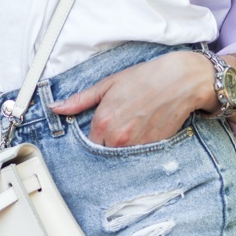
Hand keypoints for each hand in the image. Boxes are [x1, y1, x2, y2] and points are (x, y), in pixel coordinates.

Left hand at [50, 51, 216, 146]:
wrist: (179, 80)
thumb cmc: (144, 79)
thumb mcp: (108, 85)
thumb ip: (80, 100)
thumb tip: (56, 107)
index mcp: (103, 122)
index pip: (89, 143)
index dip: (95, 136)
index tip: (101, 129)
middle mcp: (118, 138)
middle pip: (104, 152)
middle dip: (107, 143)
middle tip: (119, 126)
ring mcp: (137, 145)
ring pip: (121, 156)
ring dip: (123, 147)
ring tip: (133, 126)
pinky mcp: (153, 149)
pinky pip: (140, 156)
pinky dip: (139, 148)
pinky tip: (145, 130)